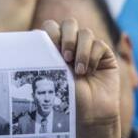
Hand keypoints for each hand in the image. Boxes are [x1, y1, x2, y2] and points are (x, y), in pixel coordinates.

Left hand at [41, 18, 122, 137]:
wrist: (88, 114)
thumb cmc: (67, 97)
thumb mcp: (53, 75)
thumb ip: (46, 56)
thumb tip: (32, 35)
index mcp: (56, 46)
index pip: (51, 27)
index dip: (50, 33)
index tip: (48, 49)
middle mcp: (73, 44)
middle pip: (69, 23)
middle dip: (66, 37)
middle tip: (65, 57)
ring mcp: (90, 48)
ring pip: (85, 33)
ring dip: (80, 50)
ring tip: (77, 70)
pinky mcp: (104, 54)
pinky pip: (98, 44)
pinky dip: (92, 57)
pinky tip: (88, 72)